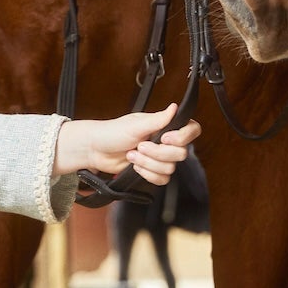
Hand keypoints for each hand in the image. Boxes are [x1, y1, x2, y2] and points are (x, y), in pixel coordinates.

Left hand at [53, 102, 200, 185]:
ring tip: (132, 155)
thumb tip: (175, 107)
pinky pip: (162, 179)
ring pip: (170, 169)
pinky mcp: (152, 171)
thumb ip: (158, 119)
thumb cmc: (112, 132)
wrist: (96, 150)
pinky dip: (147, 174)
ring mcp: (159, 158)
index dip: (182, 137)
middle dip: (157, 153)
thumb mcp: (135, 124)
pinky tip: (135, 167)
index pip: (191, 130)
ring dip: (148, 164)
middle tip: (139, 146)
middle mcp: (165, 142)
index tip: (164, 138)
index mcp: (164, 126)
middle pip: (181, 154)